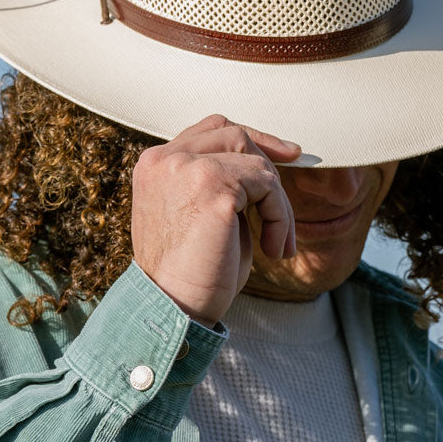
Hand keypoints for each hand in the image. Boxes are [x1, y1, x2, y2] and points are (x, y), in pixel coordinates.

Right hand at [130, 114, 300, 325]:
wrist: (172, 309)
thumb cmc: (189, 274)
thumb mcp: (200, 215)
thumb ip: (221, 184)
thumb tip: (266, 168)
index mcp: (156, 165)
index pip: (210, 131)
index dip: (252, 140)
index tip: (284, 156)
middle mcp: (166, 159)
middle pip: (234, 135)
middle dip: (270, 163)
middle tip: (286, 201)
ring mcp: (187, 168)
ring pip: (256, 162)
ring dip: (276, 203)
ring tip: (276, 242)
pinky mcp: (213, 184)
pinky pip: (267, 185)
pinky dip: (280, 217)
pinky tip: (273, 249)